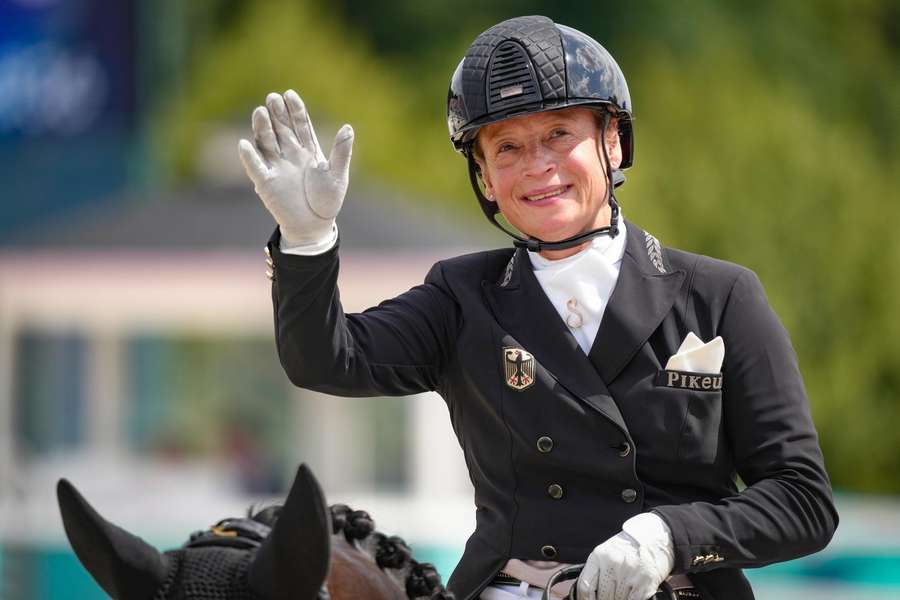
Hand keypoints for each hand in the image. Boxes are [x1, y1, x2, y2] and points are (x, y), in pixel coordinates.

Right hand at [238, 90, 353, 246]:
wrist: (314, 226)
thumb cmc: (327, 200)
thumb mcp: (337, 175)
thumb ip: (341, 152)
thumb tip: (348, 128)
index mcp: (308, 150)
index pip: (301, 125)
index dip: (295, 110)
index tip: (289, 94)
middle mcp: (290, 154)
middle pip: (281, 129)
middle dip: (277, 114)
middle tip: (272, 97)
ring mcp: (276, 167)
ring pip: (266, 143)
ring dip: (262, 128)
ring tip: (260, 112)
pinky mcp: (265, 183)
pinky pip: (255, 167)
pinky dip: (249, 157)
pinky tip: (245, 144)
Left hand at [577, 514, 673, 599]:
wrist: (656, 540)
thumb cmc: (630, 546)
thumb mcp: (607, 552)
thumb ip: (597, 570)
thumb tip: (589, 593)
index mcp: (599, 555)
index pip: (585, 586)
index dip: (586, 599)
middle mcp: (612, 564)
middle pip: (602, 596)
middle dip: (606, 597)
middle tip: (612, 591)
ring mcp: (628, 574)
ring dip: (619, 598)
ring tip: (625, 587)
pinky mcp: (644, 584)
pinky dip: (630, 599)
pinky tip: (632, 592)